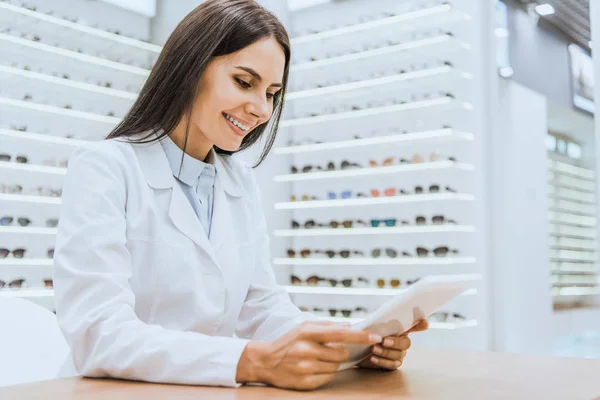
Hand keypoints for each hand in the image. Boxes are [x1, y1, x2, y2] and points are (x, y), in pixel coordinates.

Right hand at [235, 321, 381, 389]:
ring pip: (335, 367)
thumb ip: (326, 326)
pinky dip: (325, 373)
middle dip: (341, 352)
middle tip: (329, 350)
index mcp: (307, 333)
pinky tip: (313, 368)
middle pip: (341, 354)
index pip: (340, 334)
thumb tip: (350, 326)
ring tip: (317, 358)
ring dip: (332, 363)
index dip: (360, 336)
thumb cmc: (288, 342)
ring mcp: (305, 368)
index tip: (375, 337)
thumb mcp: (303, 328)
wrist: (265, 361)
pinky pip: (327, 378)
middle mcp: (306, 350)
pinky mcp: (305, 383)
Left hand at [357, 319, 428, 370]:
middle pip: (406, 343)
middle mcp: (402, 341)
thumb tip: (383, 320)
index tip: (424, 323)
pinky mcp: (392, 364)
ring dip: (385, 352)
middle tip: (383, 341)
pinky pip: (391, 365)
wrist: (356, 348)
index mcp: (400, 328)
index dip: (421, 324)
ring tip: (373, 349)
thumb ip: (379, 322)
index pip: (415, 325)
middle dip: (395, 342)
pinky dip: (382, 361)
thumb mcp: (371, 324)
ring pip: (398, 355)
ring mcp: (399, 354)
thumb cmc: (365, 333)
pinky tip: (373, 358)